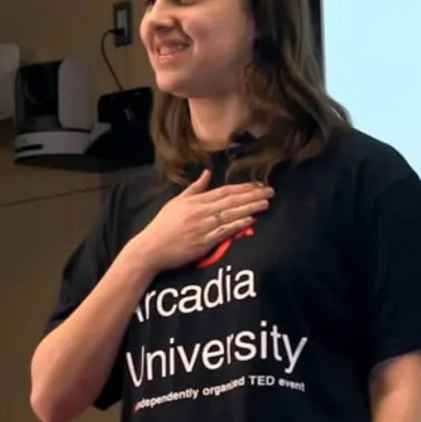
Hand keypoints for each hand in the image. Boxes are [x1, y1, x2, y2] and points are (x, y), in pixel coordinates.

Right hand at [128, 169, 274, 272]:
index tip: (259, 185)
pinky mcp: (203, 242)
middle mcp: (200, 211)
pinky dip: (238, 224)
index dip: (243, 187)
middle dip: (252, 195)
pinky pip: (224, 231)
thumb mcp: (176, 202)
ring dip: (250, 208)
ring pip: (231, 214)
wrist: (150, 248)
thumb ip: (194, 188)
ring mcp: (203, 227)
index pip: (224, 191)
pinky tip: (251, 220)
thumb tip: (207, 173)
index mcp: (195, 201)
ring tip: (266, 204)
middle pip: (231, 200)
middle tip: (270, 192)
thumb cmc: (162, 226)